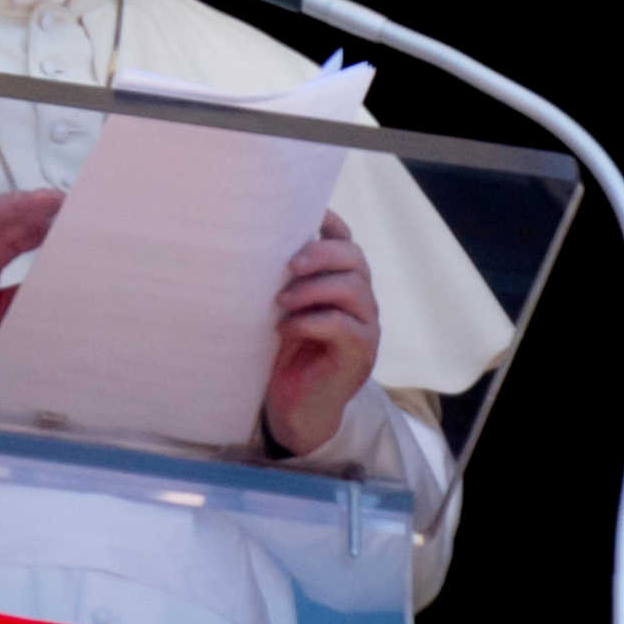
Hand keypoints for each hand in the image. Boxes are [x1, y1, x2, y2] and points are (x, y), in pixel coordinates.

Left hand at [265, 210, 379, 455]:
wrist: (295, 408)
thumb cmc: (286, 353)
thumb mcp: (284, 309)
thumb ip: (286, 279)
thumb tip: (257, 239)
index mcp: (344, 283)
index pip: (347, 243)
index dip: (331, 225)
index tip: (306, 215)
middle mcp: (362, 300)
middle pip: (355, 259)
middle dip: (321, 254)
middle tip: (289, 266)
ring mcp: (366, 327)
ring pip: (353, 289)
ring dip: (313, 290)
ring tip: (281, 302)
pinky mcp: (360, 353)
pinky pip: (343, 326)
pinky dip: (311, 322)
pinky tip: (285, 329)